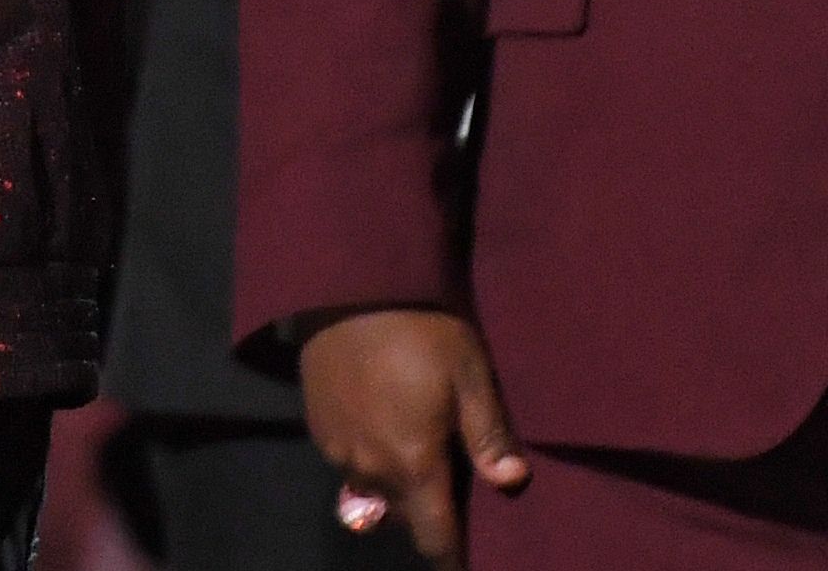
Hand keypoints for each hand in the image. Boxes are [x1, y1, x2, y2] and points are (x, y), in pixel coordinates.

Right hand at [301, 307, 528, 564]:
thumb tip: (512, 483)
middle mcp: (370, 468)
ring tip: (412, 450)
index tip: (463, 557)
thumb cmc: (422, 330)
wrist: (352, 285)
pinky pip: (345, 461)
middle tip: (446, 481)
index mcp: (413, 464)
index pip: (433, 536)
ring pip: (371, 491)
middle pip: (401, 517)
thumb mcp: (470, 375)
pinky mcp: (316, 423)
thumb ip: (488, 435)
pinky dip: (365, 457)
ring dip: (393, 484)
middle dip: (424, 512)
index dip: (450, 554)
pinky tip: (379, 424)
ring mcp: (336, 447)